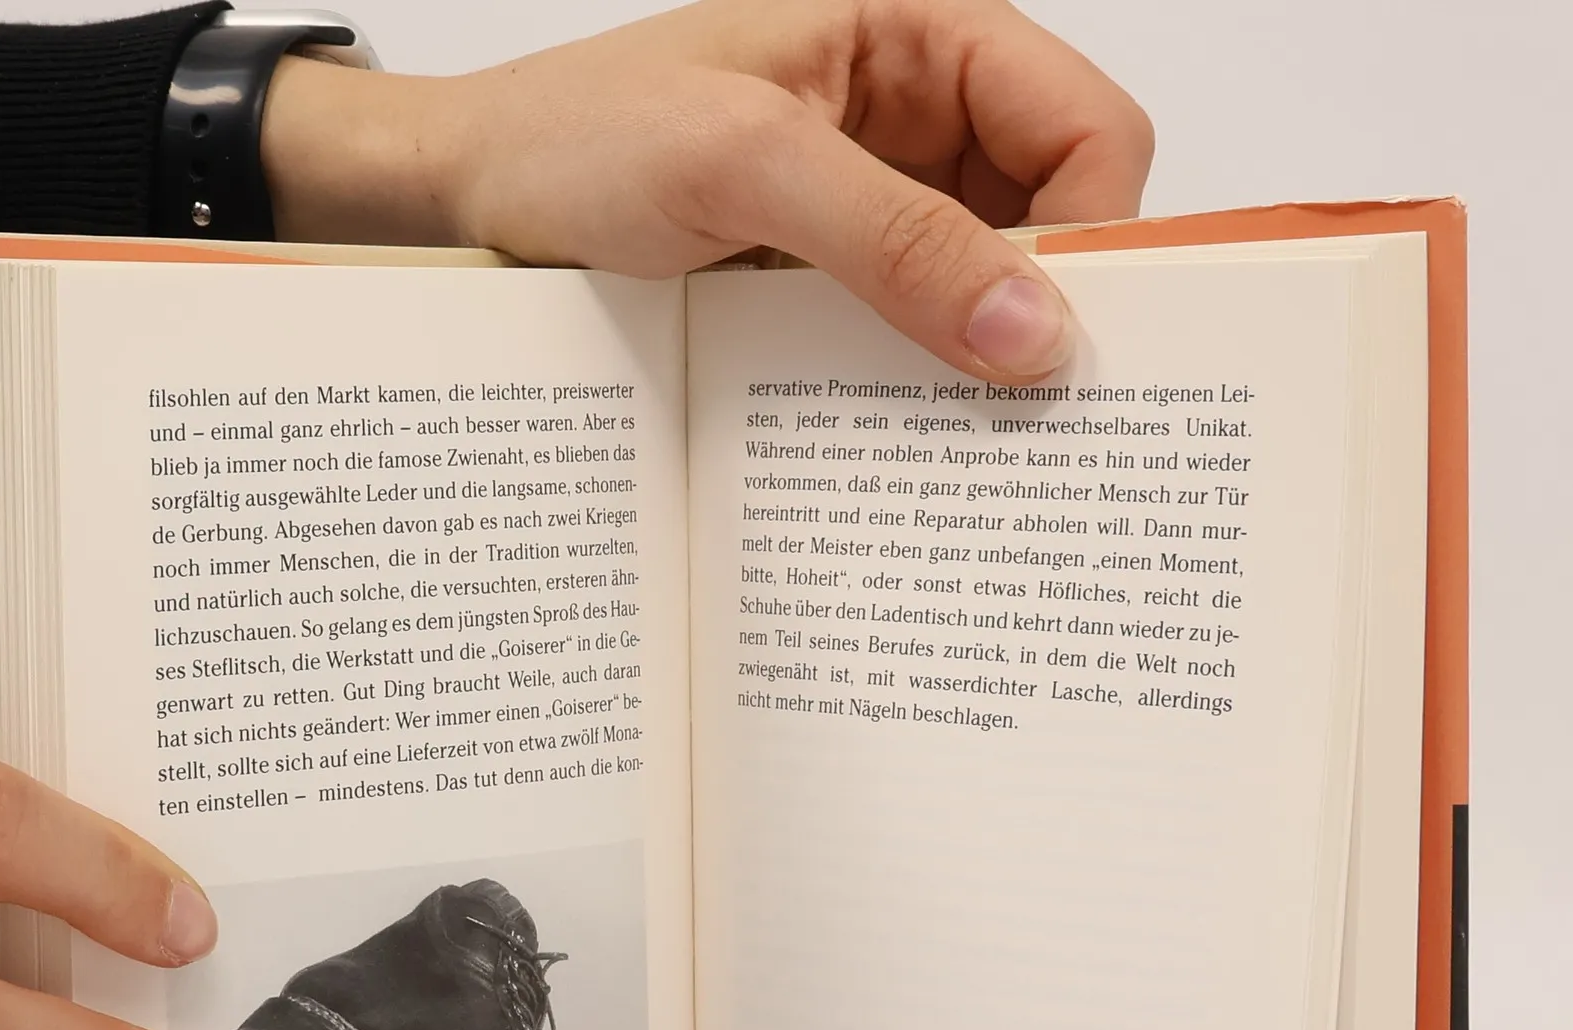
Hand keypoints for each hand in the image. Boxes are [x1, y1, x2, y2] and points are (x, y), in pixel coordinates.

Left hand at [261, 0, 1151, 382]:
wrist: (471, 203)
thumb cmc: (578, 137)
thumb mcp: (741, 164)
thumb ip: (893, 237)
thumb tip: (1033, 331)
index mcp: (925, 33)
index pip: (1090, 129)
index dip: (1101, 237)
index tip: (1059, 349)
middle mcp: (922, 118)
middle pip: (1059, 222)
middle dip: (1047, 315)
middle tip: (1021, 422)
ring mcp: (882, 206)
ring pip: (992, 294)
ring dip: (978, 366)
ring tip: (951, 444)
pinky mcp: (838, 280)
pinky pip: (917, 337)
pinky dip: (917, 390)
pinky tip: (893, 438)